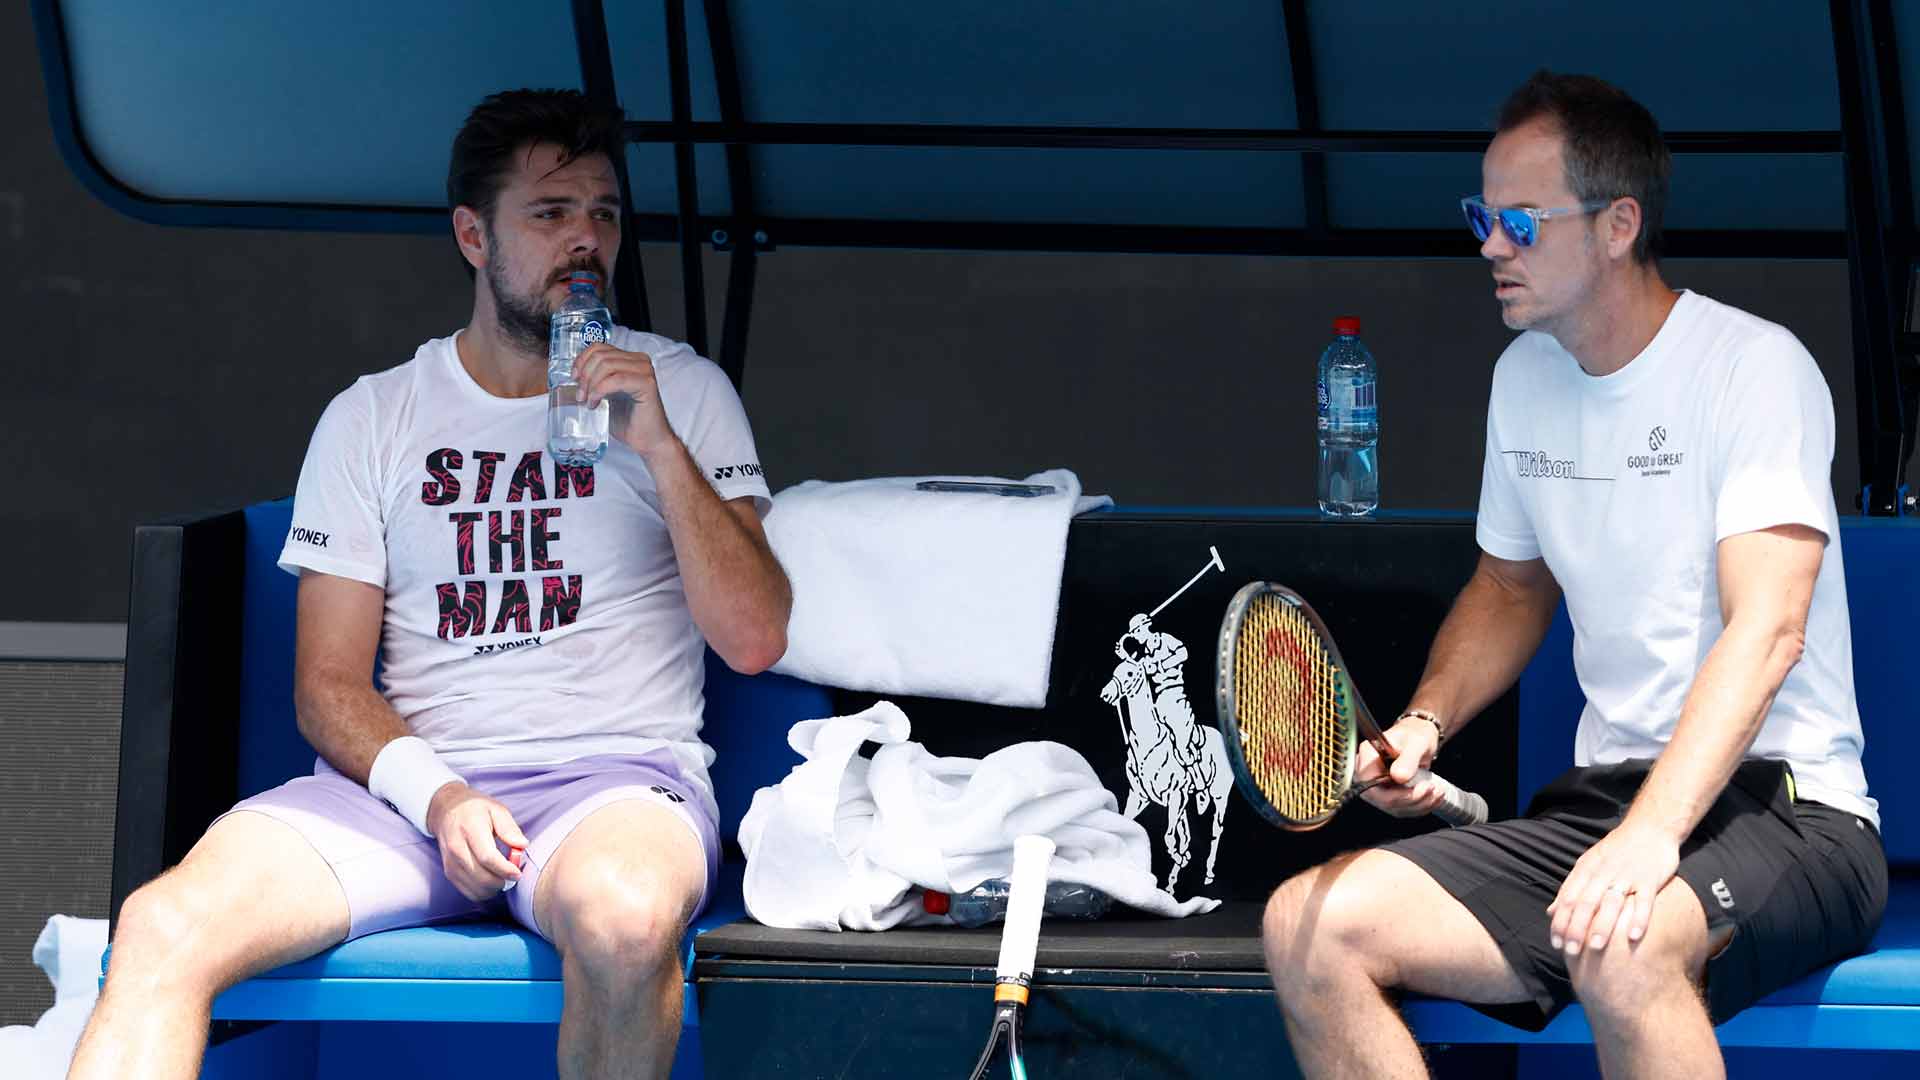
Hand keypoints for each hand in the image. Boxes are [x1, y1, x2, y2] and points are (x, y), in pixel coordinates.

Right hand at [425, 782, 530, 901]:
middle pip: (481, 877)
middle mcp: (457, 848)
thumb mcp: (496, 810)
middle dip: (501, 882)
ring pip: (475, 888)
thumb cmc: (476, 810)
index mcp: (470, 830)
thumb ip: (509, 828)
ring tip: (503, 877)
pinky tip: (491, 882)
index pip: (487, 857)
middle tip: (513, 876)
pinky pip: (468, 892)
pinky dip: (483, 892)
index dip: (505, 869)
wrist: (447, 811)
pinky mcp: (449, 872)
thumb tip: (522, 844)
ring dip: (493, 889)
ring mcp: (451, 862)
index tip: (518, 873)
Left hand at [573, 344, 676, 458]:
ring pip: (606, 365)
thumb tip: (574, 375)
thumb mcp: (606, 395)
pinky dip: (599, 391)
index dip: (581, 360)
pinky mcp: (647, 384)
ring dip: (591, 383)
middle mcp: (639, 361)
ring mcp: (645, 371)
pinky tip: (595, 403)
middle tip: (580, 396)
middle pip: (601, 355)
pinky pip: (615, 379)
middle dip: (584, 375)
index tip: (573, 378)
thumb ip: (595, 380)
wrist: (648, 441)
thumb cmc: (628, 421)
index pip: (599, 347)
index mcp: (630, 360)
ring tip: (588, 401)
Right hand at [1354, 715, 1445, 817]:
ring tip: (1437, 791)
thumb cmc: (1415, 735)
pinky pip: (1402, 808)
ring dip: (1419, 804)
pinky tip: (1433, 797)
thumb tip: (1399, 777)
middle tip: (1431, 789)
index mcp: (1368, 756)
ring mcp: (1376, 786)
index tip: (1420, 788)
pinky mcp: (1388, 794)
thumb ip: (1407, 758)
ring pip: (1394, 807)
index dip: (1393, 793)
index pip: (1369, 784)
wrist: (1419, 740)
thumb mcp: (1416, 742)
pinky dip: (1420, 806)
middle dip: (1411, 800)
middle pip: (1381, 799)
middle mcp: (1368, 773)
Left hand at [1546, 821, 1679, 956]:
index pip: (1568, 899)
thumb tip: (1550, 912)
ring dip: (1602, 925)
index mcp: (1586, 870)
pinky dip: (1639, 917)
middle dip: (1576, 928)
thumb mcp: (1588, 865)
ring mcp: (1627, 875)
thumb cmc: (1616, 851)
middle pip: (1585, 903)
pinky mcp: (1650, 878)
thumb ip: (1570, 888)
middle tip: (1570, 952)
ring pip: (1611, 902)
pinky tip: (1632, 936)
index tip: (1556, 944)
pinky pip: (1644, 899)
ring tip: (1595, 948)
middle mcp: (1603, 873)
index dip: (1561, 922)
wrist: (1650, 827)